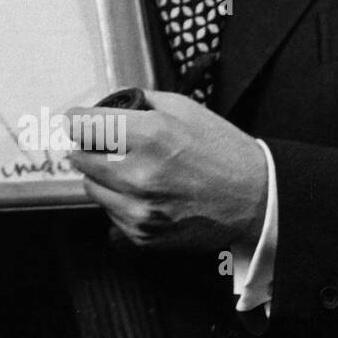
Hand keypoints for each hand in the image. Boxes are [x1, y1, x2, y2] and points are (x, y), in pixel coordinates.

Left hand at [67, 90, 267, 252]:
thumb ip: (137, 103)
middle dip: (91, 146)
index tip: (80, 119)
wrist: (258, 199)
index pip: (82, 125)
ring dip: (102, 175)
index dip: (79, 119)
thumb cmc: (222, 151)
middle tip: (109, 143)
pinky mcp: (143, 234)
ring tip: (131, 169)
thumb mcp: (182, 108)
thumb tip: (101, 106)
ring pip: (90, 186)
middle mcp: (141, 175)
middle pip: (79, 156)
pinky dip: (119, 200)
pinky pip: (109, 212)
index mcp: (150, 136)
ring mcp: (141, 209)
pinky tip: (144, 192)